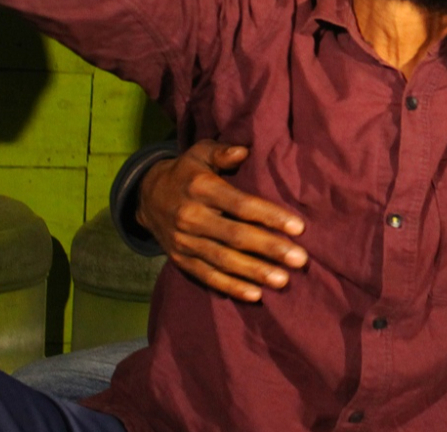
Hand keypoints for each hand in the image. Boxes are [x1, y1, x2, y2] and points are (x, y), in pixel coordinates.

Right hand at [136, 140, 308, 302]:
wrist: (147, 197)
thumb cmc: (187, 172)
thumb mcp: (200, 153)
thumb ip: (222, 152)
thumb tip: (244, 150)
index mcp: (201, 188)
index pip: (241, 205)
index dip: (270, 216)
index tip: (298, 227)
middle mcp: (192, 217)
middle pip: (235, 236)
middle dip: (269, 249)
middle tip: (299, 259)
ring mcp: (185, 242)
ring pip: (223, 260)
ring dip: (254, 272)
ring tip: (283, 280)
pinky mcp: (181, 260)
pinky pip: (207, 276)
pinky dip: (231, 287)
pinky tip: (255, 295)